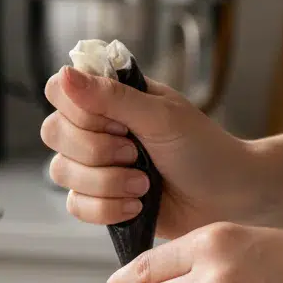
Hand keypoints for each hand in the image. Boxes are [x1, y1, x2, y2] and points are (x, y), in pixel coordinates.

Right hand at [41, 66, 258, 239]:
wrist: (230, 198)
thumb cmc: (204, 150)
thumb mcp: (162, 116)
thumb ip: (112, 96)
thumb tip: (66, 73)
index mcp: (109, 98)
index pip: (59, 91)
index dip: (78, 110)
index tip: (116, 122)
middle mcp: (95, 129)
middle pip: (53, 133)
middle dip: (96, 151)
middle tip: (135, 153)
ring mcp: (94, 165)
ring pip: (61, 172)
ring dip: (106, 183)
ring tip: (144, 184)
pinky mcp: (98, 199)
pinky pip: (75, 205)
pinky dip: (107, 208)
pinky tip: (137, 204)